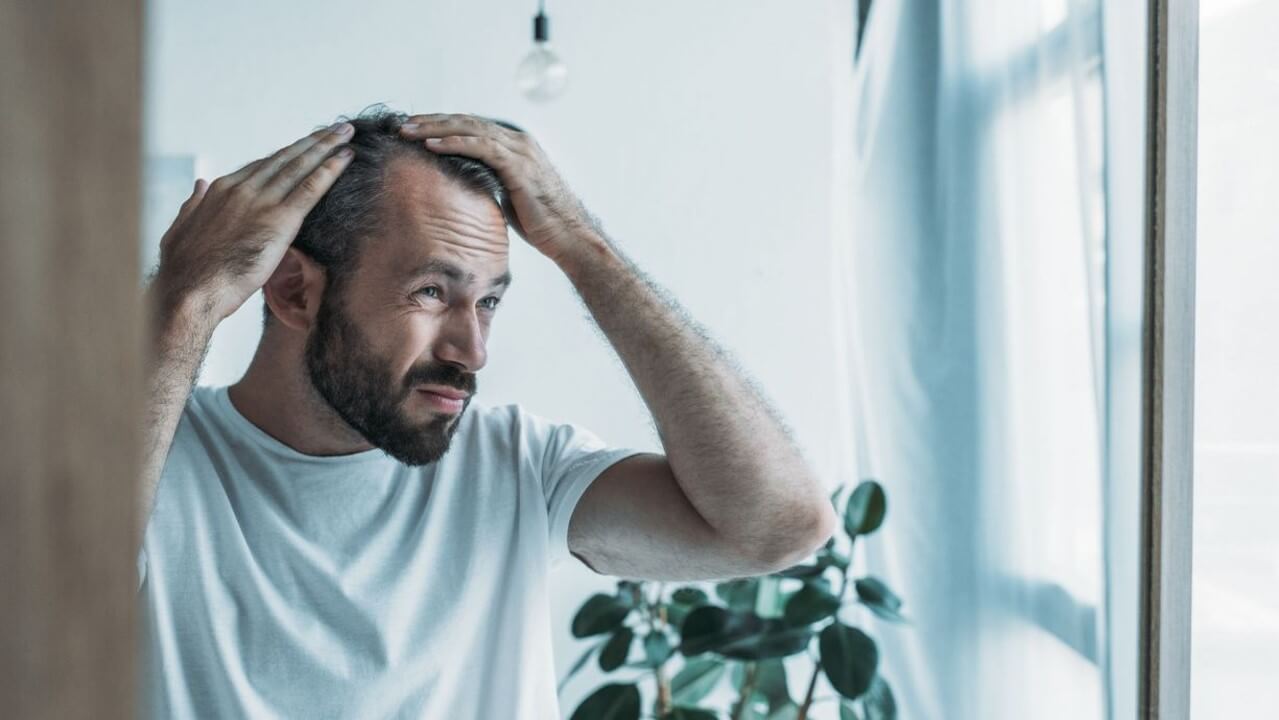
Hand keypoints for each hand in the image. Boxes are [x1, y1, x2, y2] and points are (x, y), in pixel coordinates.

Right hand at [153, 122, 355, 323]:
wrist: (189, 291)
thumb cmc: (184, 270)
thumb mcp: (180, 229)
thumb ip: (193, 204)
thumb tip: (198, 184)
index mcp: (220, 190)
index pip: (261, 167)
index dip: (286, 156)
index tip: (304, 148)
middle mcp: (242, 189)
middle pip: (284, 159)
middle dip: (312, 142)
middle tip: (335, 128)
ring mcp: (261, 202)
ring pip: (300, 166)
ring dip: (326, 147)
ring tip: (346, 132)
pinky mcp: (280, 220)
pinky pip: (310, 189)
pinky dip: (330, 171)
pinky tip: (346, 158)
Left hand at [397, 114, 599, 262]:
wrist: (568, 236)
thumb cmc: (542, 221)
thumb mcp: (510, 194)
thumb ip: (492, 180)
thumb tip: (467, 183)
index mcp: (514, 146)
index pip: (471, 127)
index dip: (441, 126)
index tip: (413, 129)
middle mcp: (517, 141)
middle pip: (466, 121)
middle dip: (432, 121)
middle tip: (402, 124)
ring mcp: (520, 151)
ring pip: (469, 129)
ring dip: (435, 128)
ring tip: (408, 131)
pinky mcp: (519, 165)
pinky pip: (481, 147)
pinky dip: (454, 143)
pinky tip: (432, 145)